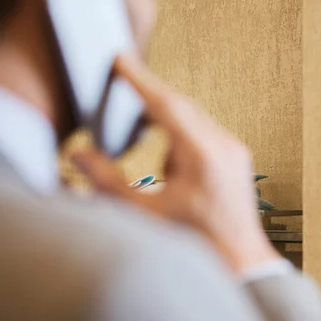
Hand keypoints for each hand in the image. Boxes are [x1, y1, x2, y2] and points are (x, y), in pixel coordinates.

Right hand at [72, 54, 278, 275]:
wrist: (240, 260)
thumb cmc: (197, 243)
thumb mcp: (145, 214)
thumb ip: (108, 182)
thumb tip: (80, 154)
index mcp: (202, 156)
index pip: (166, 104)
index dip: (139, 80)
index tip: (122, 60)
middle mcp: (224, 146)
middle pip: (181, 106)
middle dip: (150, 99)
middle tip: (123, 93)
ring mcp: (235, 150)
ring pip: (194, 118)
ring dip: (168, 121)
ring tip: (148, 145)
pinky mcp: (238, 158)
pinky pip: (206, 132)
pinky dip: (184, 136)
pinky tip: (174, 165)